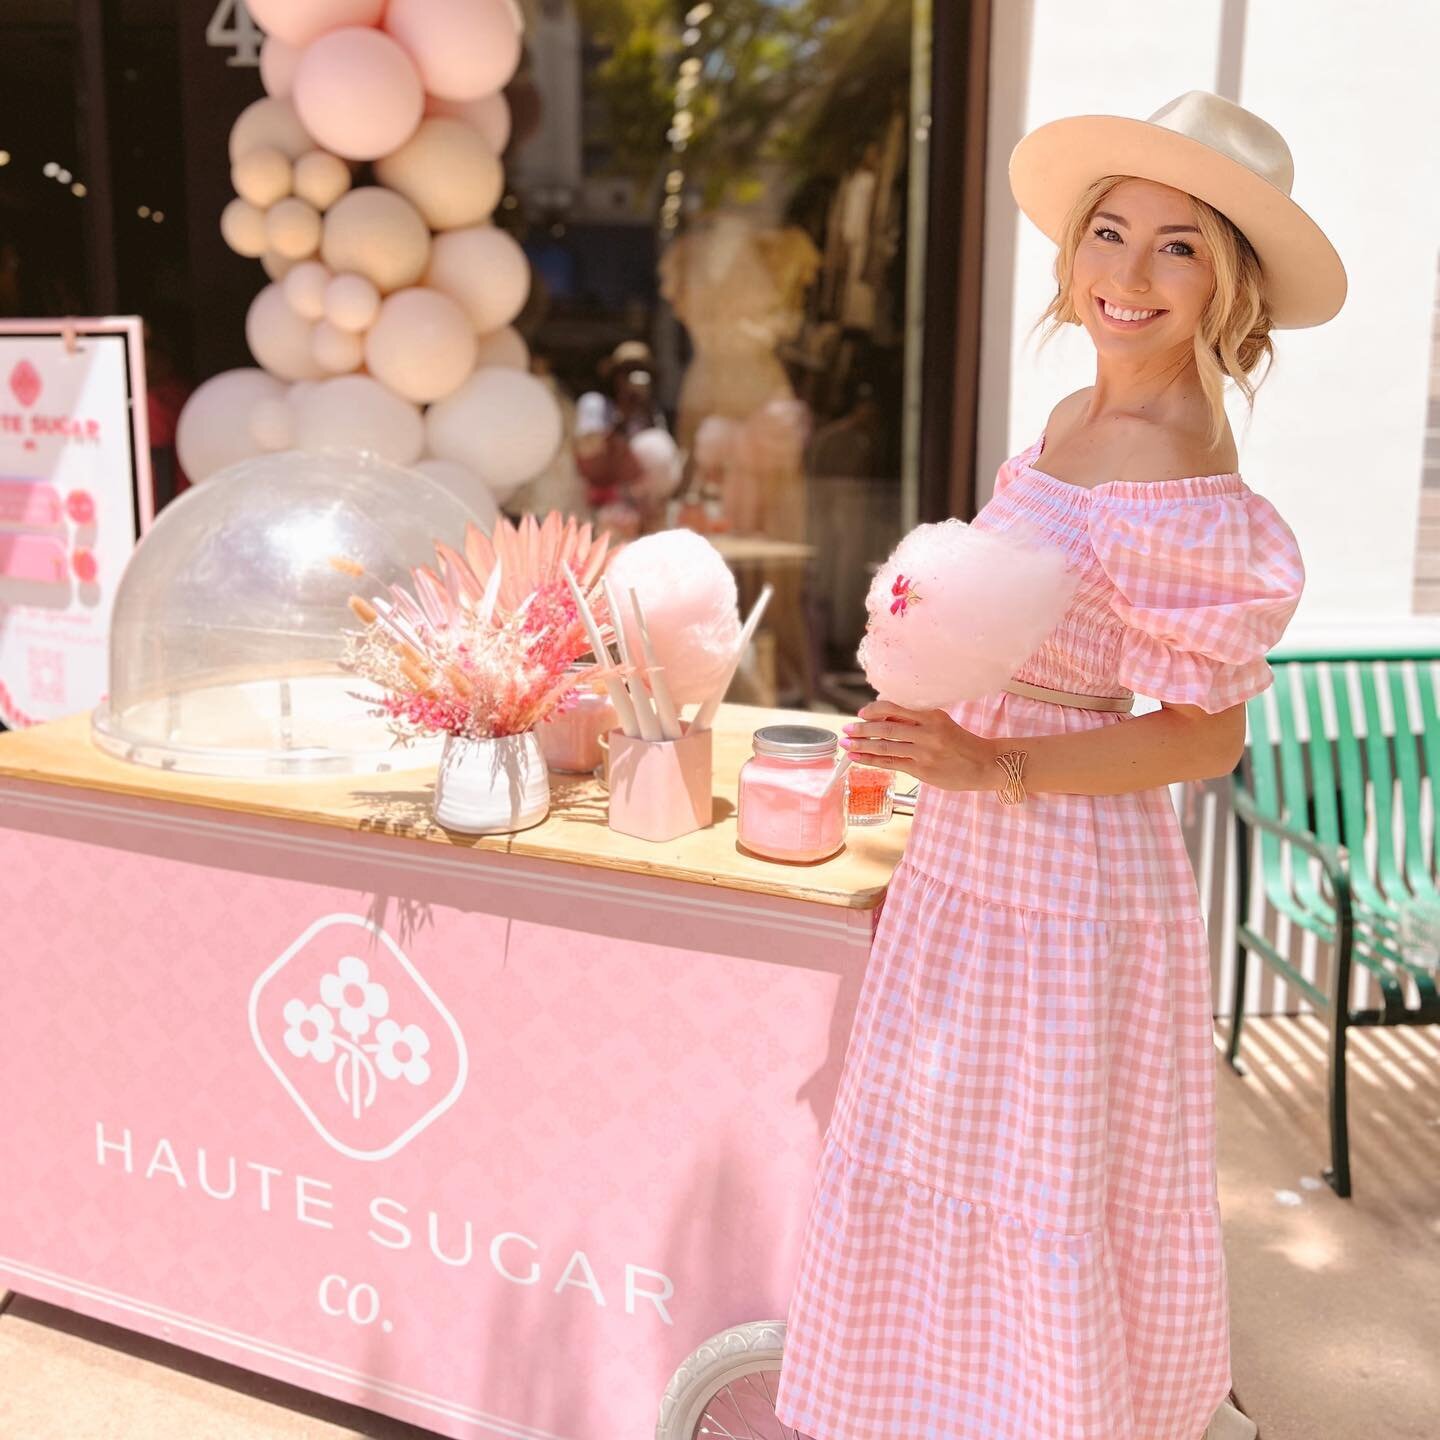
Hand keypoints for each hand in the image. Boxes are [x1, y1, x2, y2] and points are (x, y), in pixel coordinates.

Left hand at [842, 699, 1000, 792]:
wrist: (986, 764)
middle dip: (862, 729)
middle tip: (846, 729)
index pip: (896, 708)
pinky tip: (858, 758)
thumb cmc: (961, 743)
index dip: (874, 710)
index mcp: (932, 715)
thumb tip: (883, 718)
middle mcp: (927, 732)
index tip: (861, 713)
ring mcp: (924, 752)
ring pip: (886, 747)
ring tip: (846, 745)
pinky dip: (871, 760)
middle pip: (886, 728)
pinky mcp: (922, 770)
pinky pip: (891, 763)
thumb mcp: (941, 723)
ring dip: (861, 746)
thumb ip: (915, 720)